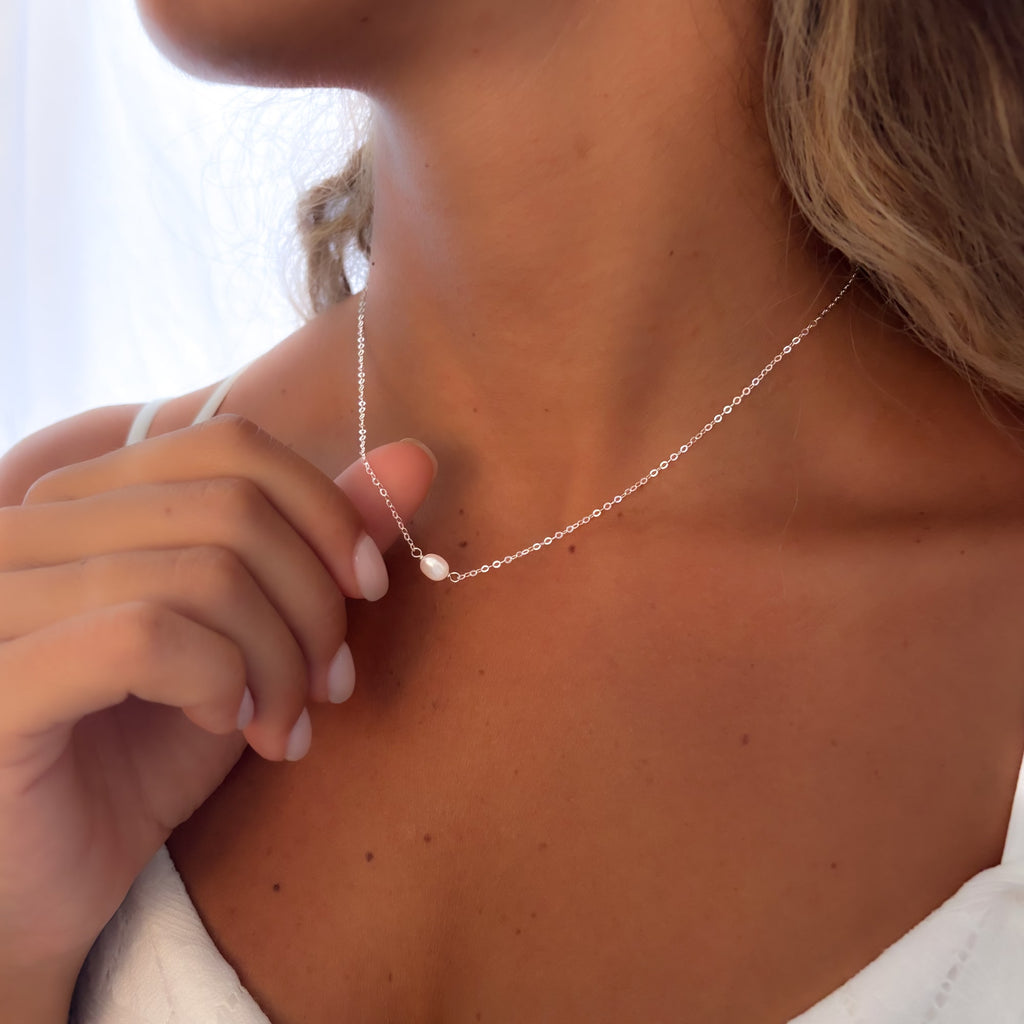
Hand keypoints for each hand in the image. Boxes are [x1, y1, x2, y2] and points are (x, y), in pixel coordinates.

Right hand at [0, 415, 433, 978]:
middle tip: (331, 685)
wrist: (46, 886)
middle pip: (232, 504)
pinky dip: (221, 682)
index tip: (368, 591)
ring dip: (279, 659)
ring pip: (206, 572)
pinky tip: (225, 727)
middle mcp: (25, 528)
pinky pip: (148, 636)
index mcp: (81, 500)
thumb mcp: (249, 638)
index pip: (230, 445)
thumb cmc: (142, 753)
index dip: (326, 512)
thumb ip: (319, 543)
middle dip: (313, 601)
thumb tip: (414, 459)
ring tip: (286, 726)